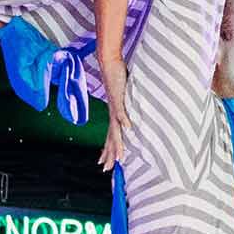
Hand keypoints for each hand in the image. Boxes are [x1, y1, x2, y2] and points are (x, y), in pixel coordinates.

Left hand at [98, 51, 133, 171]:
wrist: (109, 64)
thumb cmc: (116, 79)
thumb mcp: (122, 97)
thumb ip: (125, 106)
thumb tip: (130, 115)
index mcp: (113, 115)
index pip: (109, 136)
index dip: (107, 150)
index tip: (104, 163)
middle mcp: (112, 114)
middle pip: (111, 138)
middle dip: (109, 154)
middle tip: (106, 169)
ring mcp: (115, 107)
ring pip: (116, 130)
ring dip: (117, 143)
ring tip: (119, 156)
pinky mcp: (118, 98)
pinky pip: (122, 111)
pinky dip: (124, 120)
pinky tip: (128, 129)